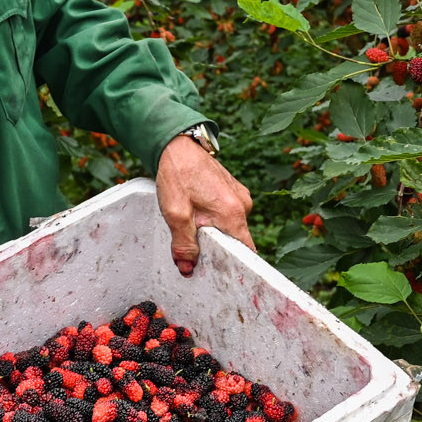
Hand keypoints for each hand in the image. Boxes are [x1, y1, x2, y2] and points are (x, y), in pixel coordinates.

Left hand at [156, 134, 254, 275]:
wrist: (177, 146)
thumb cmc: (177, 175)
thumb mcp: (175, 214)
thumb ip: (183, 244)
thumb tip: (187, 268)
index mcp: (233, 214)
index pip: (246, 252)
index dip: (234, 266)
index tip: (222, 276)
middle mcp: (243, 206)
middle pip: (236, 241)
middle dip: (217, 248)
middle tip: (196, 249)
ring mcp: (241, 197)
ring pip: (231, 227)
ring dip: (214, 232)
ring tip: (193, 223)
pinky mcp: (234, 191)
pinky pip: (228, 214)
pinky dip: (215, 219)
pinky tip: (197, 211)